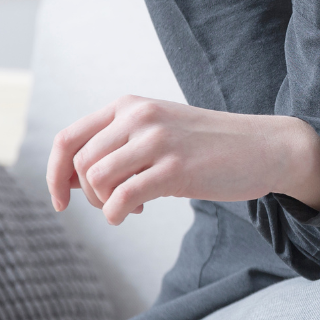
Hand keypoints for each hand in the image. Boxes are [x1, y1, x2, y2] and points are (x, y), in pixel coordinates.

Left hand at [46, 97, 319, 224]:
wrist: (265, 146)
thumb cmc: (210, 145)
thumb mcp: (160, 130)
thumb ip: (119, 144)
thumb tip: (71, 181)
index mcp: (129, 105)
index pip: (68, 139)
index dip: (54, 174)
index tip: (60, 200)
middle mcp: (139, 117)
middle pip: (80, 164)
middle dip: (88, 195)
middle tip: (115, 204)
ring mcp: (157, 141)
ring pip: (97, 180)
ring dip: (105, 204)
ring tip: (131, 206)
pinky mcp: (175, 169)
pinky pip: (122, 198)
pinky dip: (117, 214)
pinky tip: (133, 213)